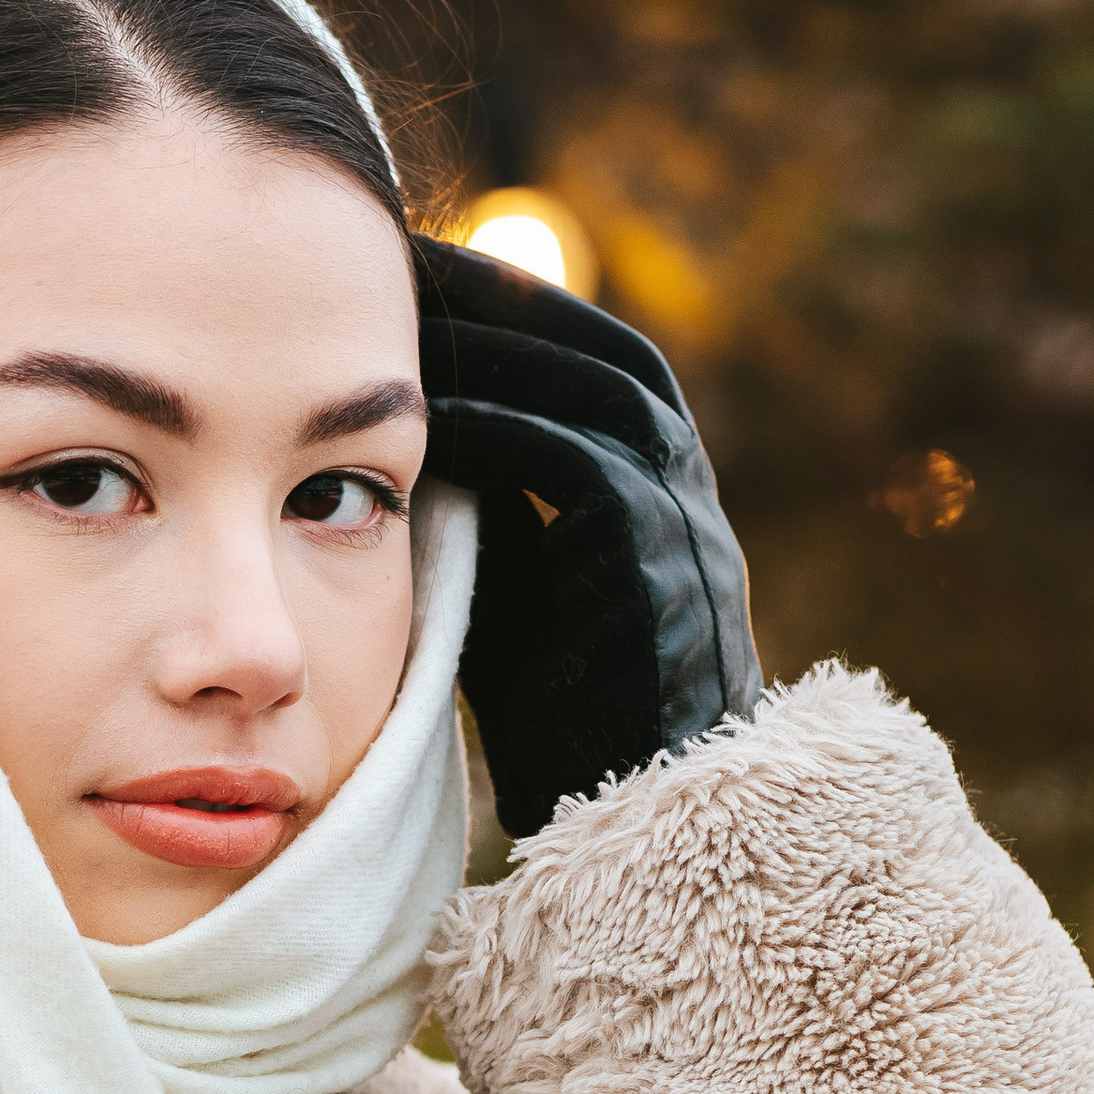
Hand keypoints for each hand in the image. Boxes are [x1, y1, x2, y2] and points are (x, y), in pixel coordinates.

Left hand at [417, 235, 761, 839]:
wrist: (637, 837)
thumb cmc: (566, 727)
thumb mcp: (520, 599)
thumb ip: (490, 518)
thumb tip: (410, 444)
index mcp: (661, 489)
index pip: (594, 360)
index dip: (514, 307)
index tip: (421, 273)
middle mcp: (689, 491)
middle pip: (600, 348)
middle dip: (504, 294)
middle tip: (403, 256)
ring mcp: (685, 523)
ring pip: (598, 387)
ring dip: (500, 342)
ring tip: (403, 314)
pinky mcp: (655, 568)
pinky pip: (576, 464)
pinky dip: (499, 429)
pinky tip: (422, 420)